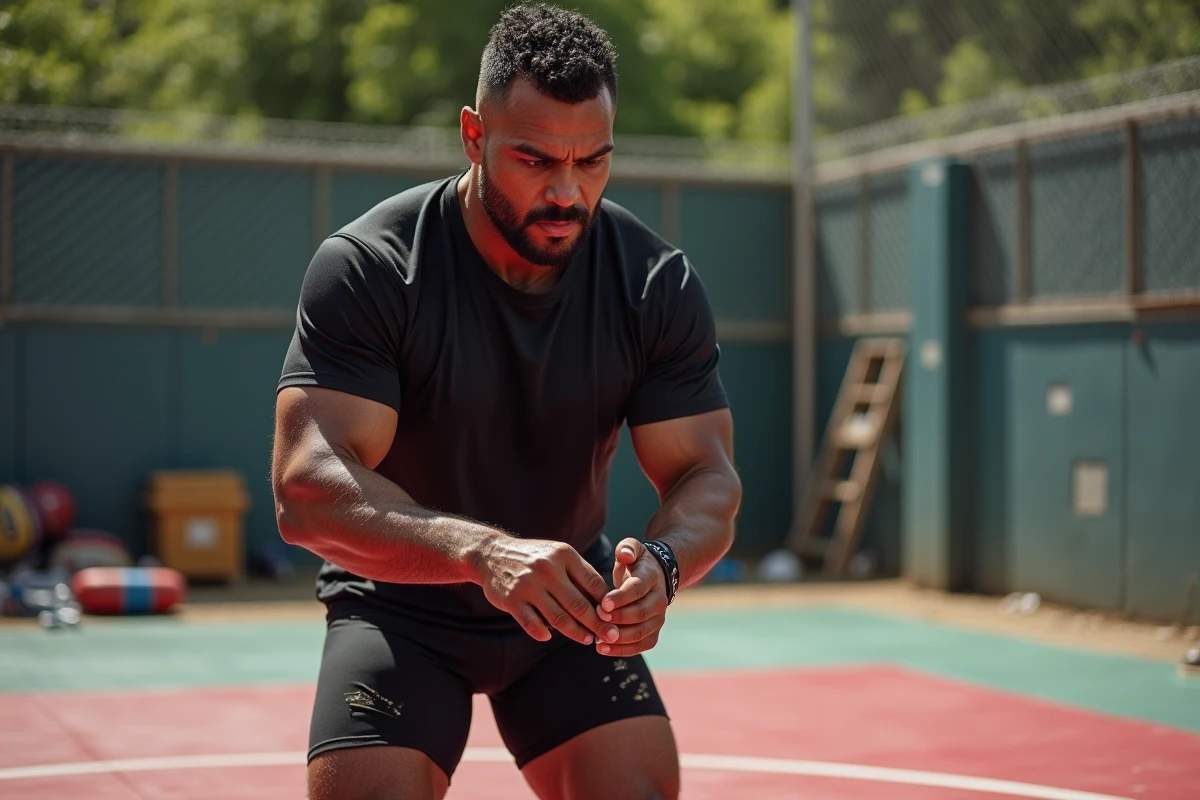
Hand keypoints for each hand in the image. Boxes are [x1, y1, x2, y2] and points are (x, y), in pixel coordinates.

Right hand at [478, 536, 620, 646]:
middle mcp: (548, 568)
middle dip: (598, 624)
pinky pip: (533, 624)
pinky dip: (543, 633)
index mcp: (564, 555)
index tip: (616, 618)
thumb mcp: (558, 555)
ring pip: (559, 618)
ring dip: (576, 633)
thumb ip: (579, 575)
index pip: (594, 583)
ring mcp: (529, 585)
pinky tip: (549, 636)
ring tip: (587, 640)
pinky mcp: (512, 600)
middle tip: (611, 637)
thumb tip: (606, 602)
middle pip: (580, 604)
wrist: (492, 553)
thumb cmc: (534, 558)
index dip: (608, 604)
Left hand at [596, 538, 667, 656]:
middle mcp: (659, 599)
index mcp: (651, 578)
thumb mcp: (632, 548)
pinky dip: (623, 650)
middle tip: (598, 618)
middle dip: (618, 618)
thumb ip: (627, 548)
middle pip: (641, 613)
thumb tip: (624, 554)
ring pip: (642, 632)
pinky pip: (642, 645)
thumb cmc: (636, 563)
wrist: (656, 577)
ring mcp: (658, 618)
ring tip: (598, 640)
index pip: (638, 589)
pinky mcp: (653, 632)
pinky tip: (603, 650)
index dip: (621, 597)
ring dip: (620, 638)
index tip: (602, 604)